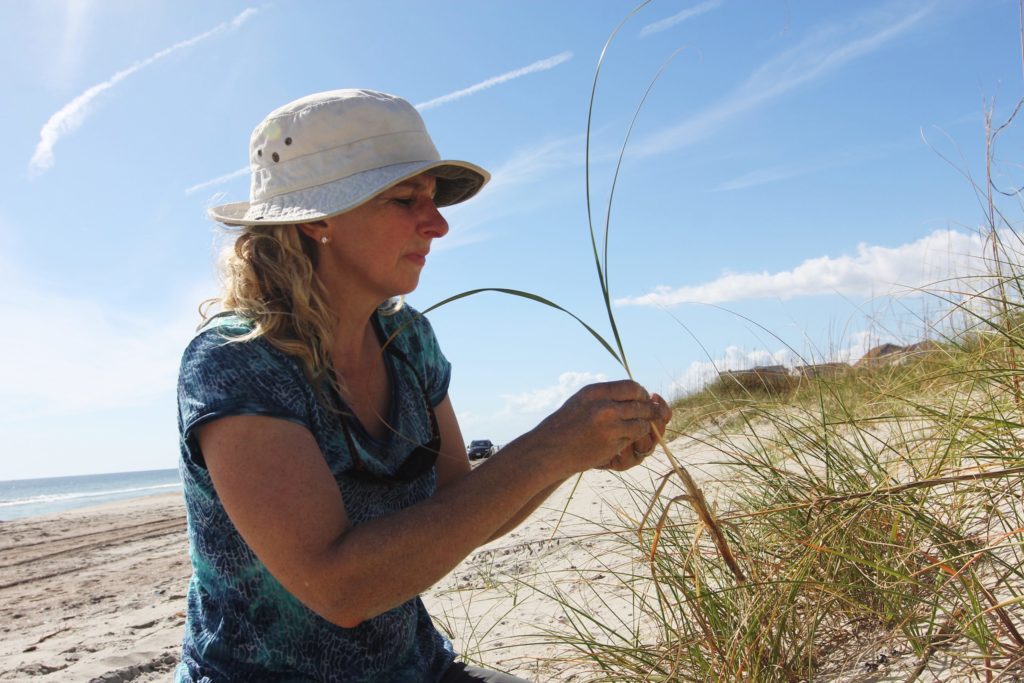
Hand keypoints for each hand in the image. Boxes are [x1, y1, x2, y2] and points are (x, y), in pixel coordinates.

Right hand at [525, 381, 667, 478]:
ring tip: (637, 429)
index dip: (641, 394)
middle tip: (650, 415)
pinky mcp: (612, 445)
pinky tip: (623, 440)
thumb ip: (607, 395)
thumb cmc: (565, 424)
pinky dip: (632, 440)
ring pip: (642, 424)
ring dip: (643, 427)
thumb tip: (637, 392)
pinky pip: (633, 439)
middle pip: (642, 405)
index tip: (642, 399)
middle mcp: (604, 407)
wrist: (549, 450)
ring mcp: (609, 427)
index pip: (633, 387)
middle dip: (649, 411)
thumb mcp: (582, 400)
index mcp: (596, 392)